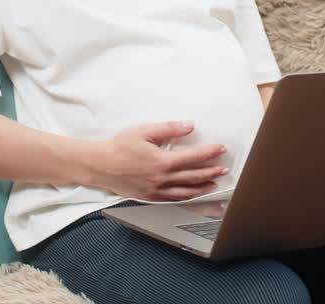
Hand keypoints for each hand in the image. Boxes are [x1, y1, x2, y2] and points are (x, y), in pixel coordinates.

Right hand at [88, 121, 228, 200]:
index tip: (221, 148)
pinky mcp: (150, 197)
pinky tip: (192, 193)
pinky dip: (186, 197)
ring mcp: (156, 190)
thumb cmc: (120, 147)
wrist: (100, 166)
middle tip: (224, 168)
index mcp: (162, 161)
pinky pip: (173, 199)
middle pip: (194, 176)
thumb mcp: (145, 131)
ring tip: (214, 184)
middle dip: (211, 171)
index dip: (210, 153)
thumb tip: (189, 126)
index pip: (194, 157)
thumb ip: (169, 129)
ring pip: (186, 191)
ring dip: (203, 187)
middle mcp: (162, 179)